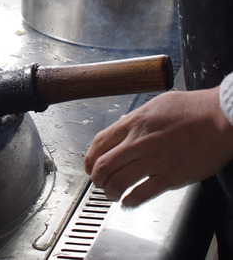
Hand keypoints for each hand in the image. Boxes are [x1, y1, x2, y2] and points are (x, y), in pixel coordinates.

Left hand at [84, 87, 232, 206]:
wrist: (222, 118)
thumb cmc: (194, 109)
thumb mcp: (156, 105)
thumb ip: (137, 119)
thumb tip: (124, 127)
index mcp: (134, 123)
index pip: (99, 143)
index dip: (89, 159)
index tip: (89, 166)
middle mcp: (139, 142)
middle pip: (103, 165)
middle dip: (96, 178)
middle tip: (99, 183)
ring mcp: (154, 160)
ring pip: (118, 181)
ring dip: (110, 191)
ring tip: (111, 194)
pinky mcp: (170, 176)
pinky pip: (142, 194)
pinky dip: (130, 201)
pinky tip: (128, 202)